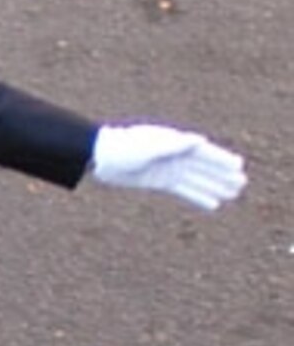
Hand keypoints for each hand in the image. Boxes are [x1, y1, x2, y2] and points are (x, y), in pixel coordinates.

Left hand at [89, 123, 245, 210]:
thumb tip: (199, 141)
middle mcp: (177, 156)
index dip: (222, 160)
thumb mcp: (149, 147)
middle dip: (223, 175)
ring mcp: (170, 169)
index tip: (238, 166)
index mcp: (177, 143)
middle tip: (242, 184)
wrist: (102, 157)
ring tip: (234, 194)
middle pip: (205, 167)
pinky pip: (184, 190)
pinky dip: (198, 197)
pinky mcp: (160, 181)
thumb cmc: (125, 148)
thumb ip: (174, 146)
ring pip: (198, 180)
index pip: (205, 153)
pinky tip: (213, 204)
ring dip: (215, 187)